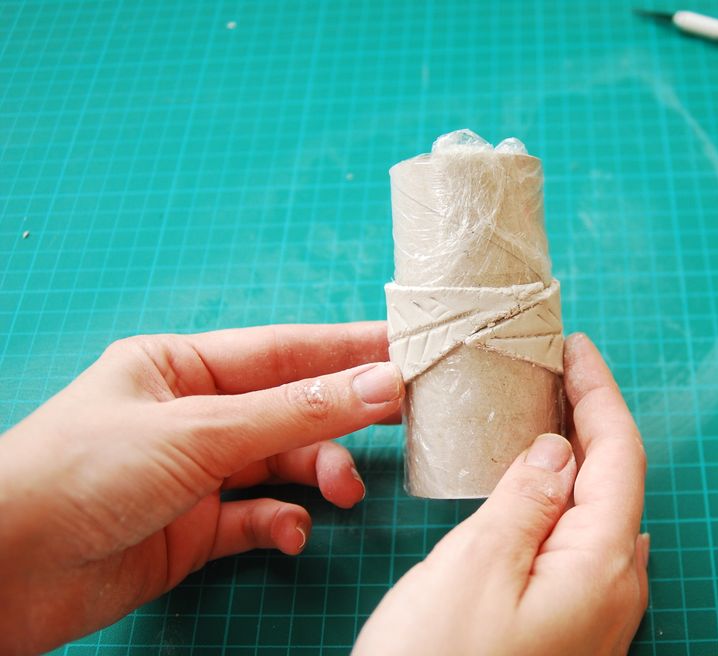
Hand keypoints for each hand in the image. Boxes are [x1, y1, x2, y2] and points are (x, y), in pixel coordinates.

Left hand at [0, 323, 403, 654]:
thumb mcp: (200, 432)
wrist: (4, 572)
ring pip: (280, 465)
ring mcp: (194, 474)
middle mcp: (191, 414)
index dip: (348, 349)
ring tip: (342, 492)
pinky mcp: (193, 529)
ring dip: (317, 476)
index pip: (283, 350)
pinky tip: (289, 534)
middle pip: (289, 408)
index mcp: (180, 366)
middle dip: (340, 417)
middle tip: (402, 419)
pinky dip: (279, 524)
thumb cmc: (84, 471)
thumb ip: (296, 413)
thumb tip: (383, 383)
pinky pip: (255, 518)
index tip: (408, 347)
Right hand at [354, 333, 648, 654]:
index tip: (576, 347)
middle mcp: (614, 592)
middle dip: (589, 421)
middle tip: (552, 374)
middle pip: (614, 483)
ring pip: (596, 517)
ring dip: (574, 462)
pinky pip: (577, 549)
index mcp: (600, 564)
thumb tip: (561, 450)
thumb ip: (527, 500)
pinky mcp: (568, 635)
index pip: (619, 454)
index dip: (599, 393)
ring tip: (541, 420)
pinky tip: (532, 496)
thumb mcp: (475, 568)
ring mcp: (595, 620)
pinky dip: (559, 504)